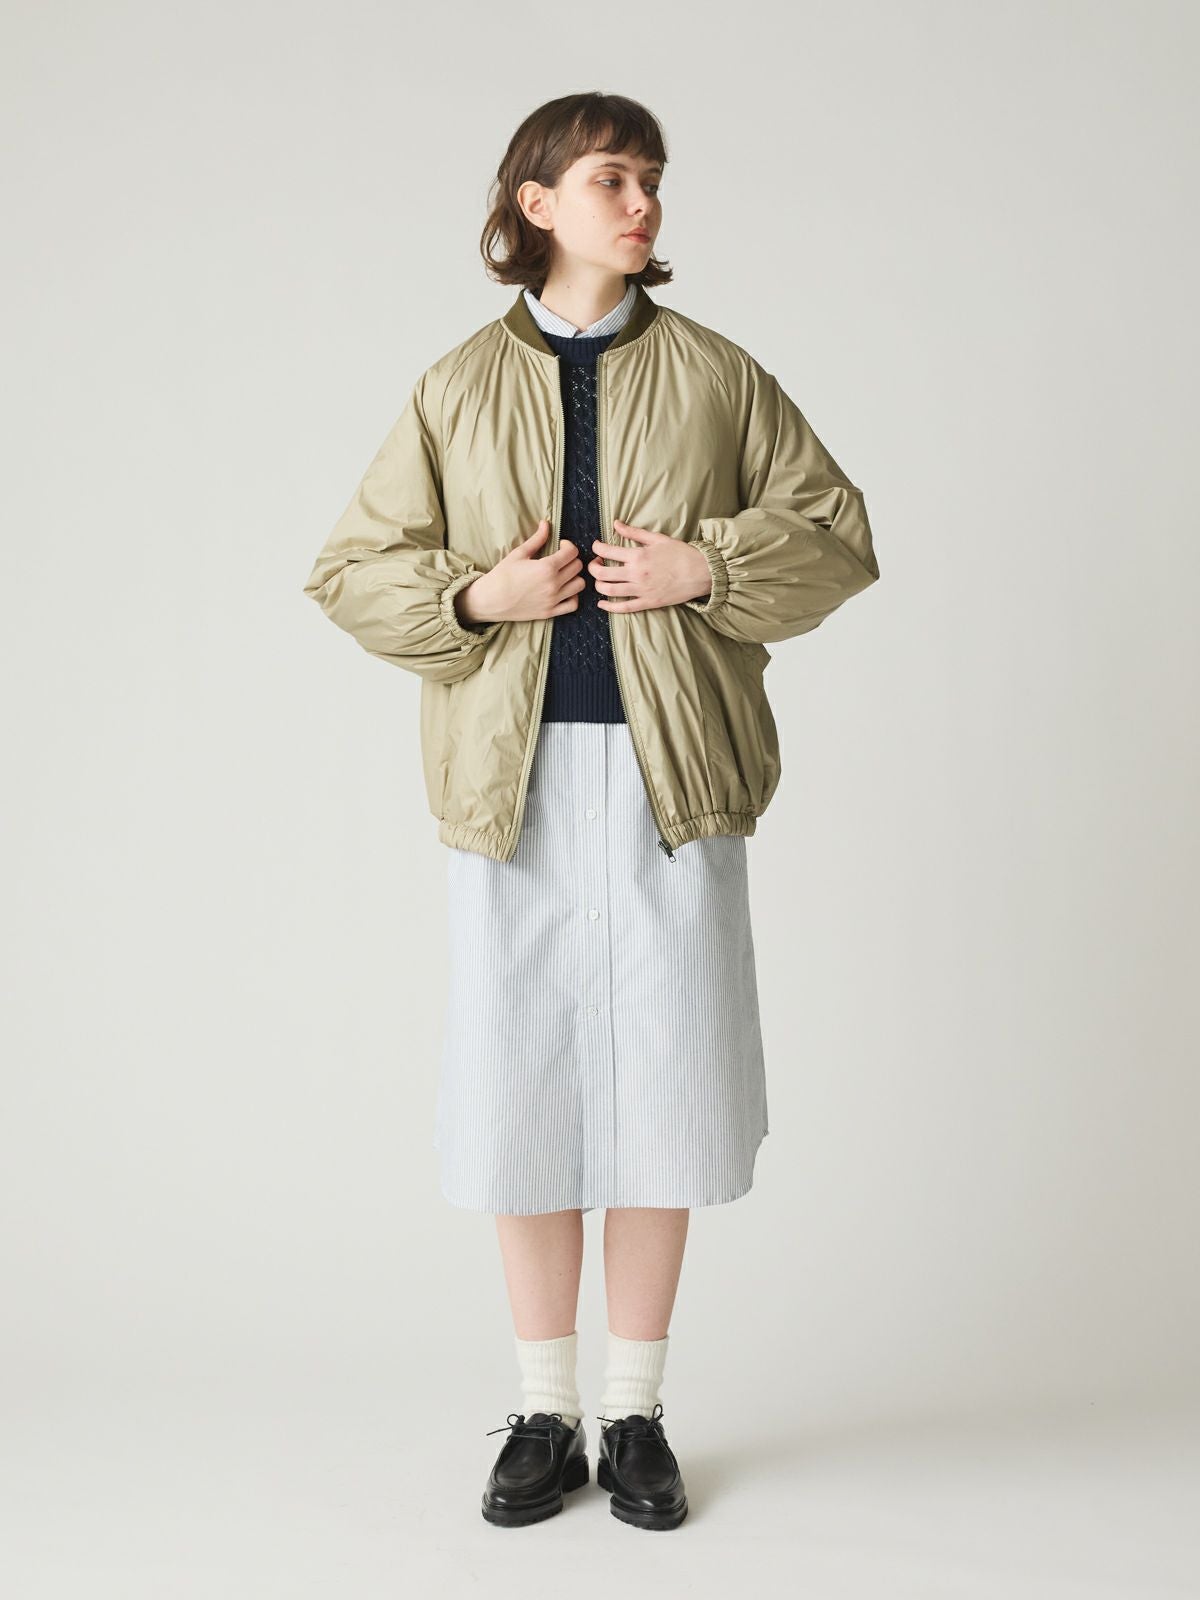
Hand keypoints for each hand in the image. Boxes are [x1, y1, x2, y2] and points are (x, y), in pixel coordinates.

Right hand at [456, 521, 584, 623]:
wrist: (490, 600)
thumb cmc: (502, 575)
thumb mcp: (519, 553)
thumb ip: (537, 539)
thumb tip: (546, 523)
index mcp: (547, 567)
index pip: (572, 552)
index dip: (568, 546)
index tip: (560, 546)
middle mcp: (553, 584)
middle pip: (577, 567)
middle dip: (571, 559)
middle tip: (560, 559)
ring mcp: (553, 600)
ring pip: (579, 585)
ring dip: (574, 577)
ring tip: (563, 574)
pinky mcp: (550, 612)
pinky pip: (573, 604)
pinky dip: (573, 596)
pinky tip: (564, 590)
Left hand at [590, 521, 711, 612]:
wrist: (701, 572)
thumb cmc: (681, 553)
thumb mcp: (657, 538)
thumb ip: (634, 532)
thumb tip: (615, 523)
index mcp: (638, 555)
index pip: (606, 551)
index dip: (597, 548)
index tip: (597, 547)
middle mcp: (636, 574)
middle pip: (602, 573)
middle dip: (593, 567)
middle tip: (596, 563)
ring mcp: (641, 590)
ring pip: (608, 591)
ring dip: (598, 585)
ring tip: (601, 579)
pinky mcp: (647, 603)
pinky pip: (623, 608)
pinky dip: (609, 607)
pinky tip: (602, 604)